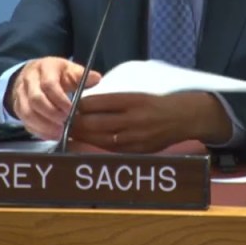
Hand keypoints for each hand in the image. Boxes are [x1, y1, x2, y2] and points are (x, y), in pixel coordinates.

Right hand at [7, 57, 100, 139]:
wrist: (33, 73)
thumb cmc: (55, 73)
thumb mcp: (69, 69)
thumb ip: (81, 75)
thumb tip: (96, 78)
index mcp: (45, 68)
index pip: (49, 84)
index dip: (60, 100)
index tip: (71, 111)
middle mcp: (29, 80)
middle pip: (35, 99)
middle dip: (51, 114)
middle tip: (65, 124)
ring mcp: (21, 93)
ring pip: (26, 112)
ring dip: (43, 125)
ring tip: (59, 134)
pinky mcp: (18, 106)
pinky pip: (24, 121)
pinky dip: (37, 130)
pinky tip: (50, 136)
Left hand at [70, 92, 231, 152]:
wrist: (182, 118)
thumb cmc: (155, 103)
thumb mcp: (135, 95)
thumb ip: (112, 102)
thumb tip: (85, 106)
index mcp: (132, 100)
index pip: (98, 103)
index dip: (80, 106)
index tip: (69, 106)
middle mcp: (133, 118)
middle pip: (96, 122)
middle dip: (76, 123)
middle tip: (63, 121)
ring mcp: (136, 136)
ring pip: (101, 138)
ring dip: (83, 136)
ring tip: (70, 133)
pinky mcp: (138, 150)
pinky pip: (112, 149)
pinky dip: (97, 145)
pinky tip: (87, 143)